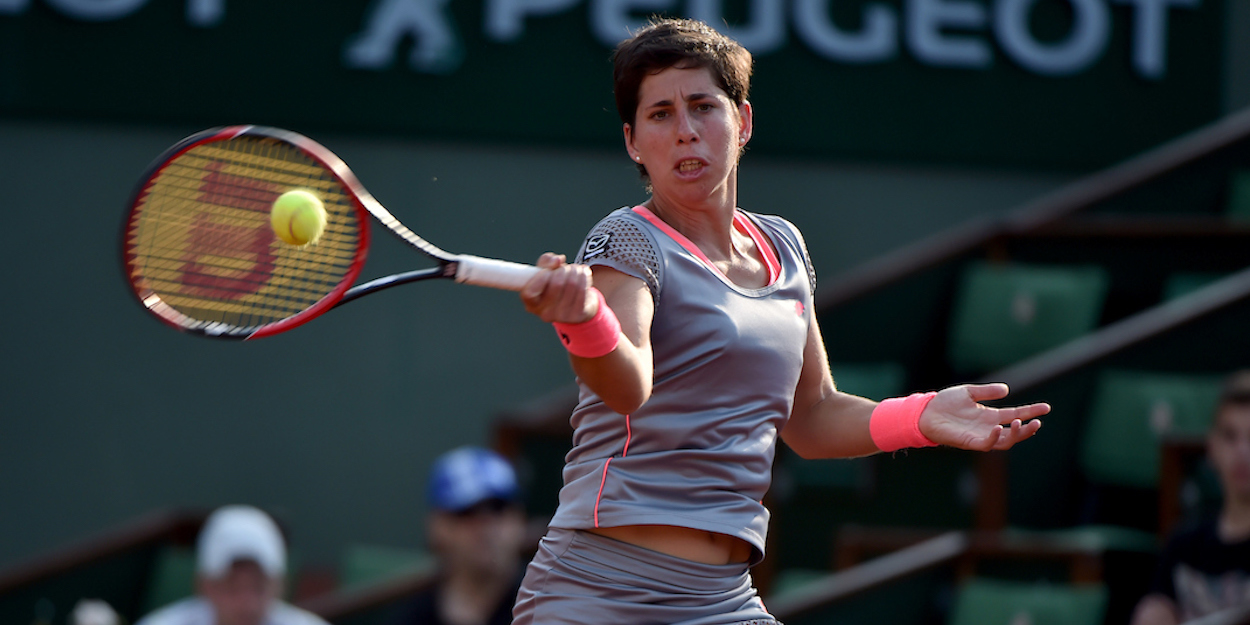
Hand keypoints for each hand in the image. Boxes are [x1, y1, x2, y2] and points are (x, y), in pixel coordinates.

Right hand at [520, 252, 597, 323]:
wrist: (579, 303)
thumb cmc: (557, 284)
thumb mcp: (547, 271)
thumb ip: (546, 262)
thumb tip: (557, 260)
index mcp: (532, 304)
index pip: (530, 293)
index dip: (540, 278)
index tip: (548, 270)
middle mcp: (545, 313)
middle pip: (556, 284)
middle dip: (564, 270)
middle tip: (567, 268)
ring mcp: (561, 317)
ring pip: (572, 284)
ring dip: (576, 271)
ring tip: (576, 269)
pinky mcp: (577, 316)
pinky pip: (582, 290)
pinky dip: (584, 277)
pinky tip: (584, 273)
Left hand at [918, 383, 1047, 450]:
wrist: (925, 412)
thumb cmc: (944, 403)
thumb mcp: (968, 392)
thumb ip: (986, 392)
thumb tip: (1007, 390)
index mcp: (989, 415)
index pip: (1015, 414)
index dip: (1030, 411)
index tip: (1046, 407)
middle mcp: (987, 427)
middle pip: (1014, 432)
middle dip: (1028, 429)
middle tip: (1038, 422)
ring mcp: (979, 436)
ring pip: (1005, 442)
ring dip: (1015, 434)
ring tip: (1021, 423)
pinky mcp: (969, 442)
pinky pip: (986, 444)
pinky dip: (994, 438)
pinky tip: (998, 428)